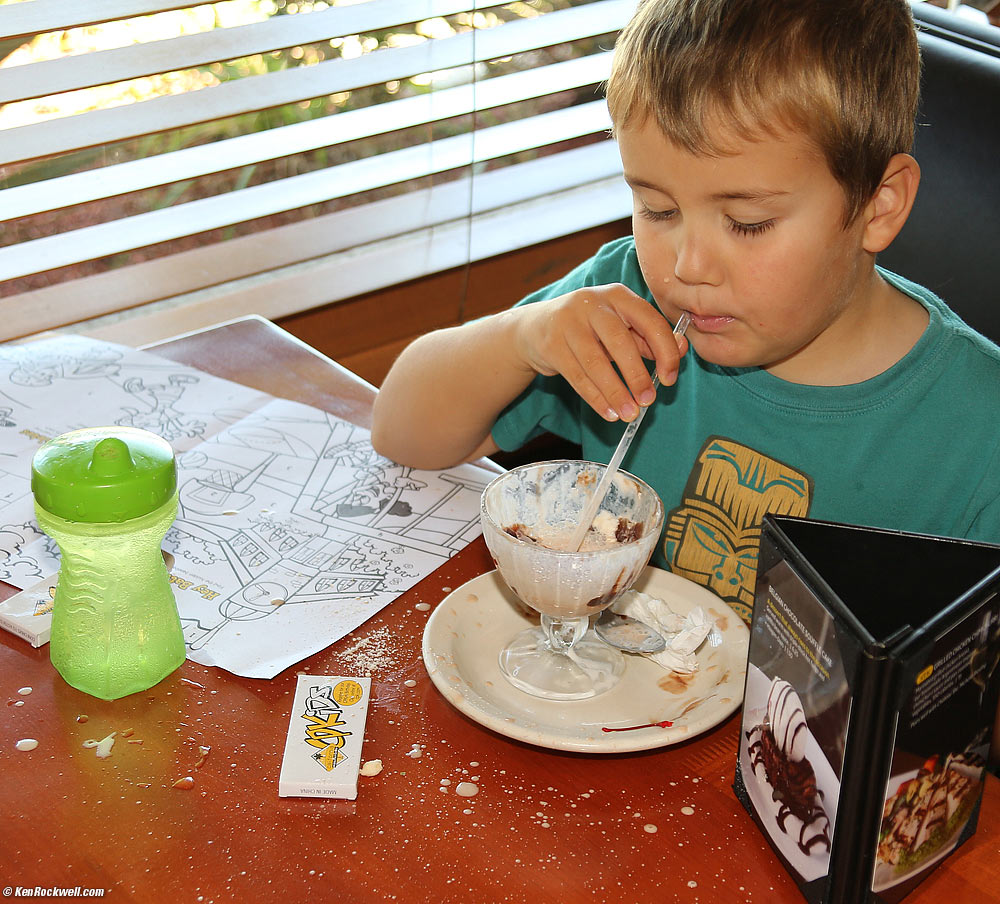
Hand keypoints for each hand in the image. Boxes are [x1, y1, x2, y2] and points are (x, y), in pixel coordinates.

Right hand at [514, 283, 687, 421]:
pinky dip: (595, 398)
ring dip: (615, 393)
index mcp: (618, 295)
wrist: (536, 327)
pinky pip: (577, 377)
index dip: (664, 351)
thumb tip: (681, 349)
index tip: (669, 378)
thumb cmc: (589, 328)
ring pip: (596, 363)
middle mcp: (592, 303)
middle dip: (637, 375)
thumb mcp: (619, 326)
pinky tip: (609, 413)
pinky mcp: (550, 345)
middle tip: (649, 401)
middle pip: (621, 342)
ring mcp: (568, 323)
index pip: (649, 321)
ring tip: (629, 414)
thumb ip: (648, 338)